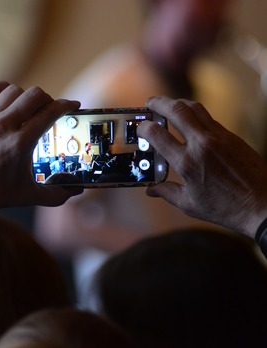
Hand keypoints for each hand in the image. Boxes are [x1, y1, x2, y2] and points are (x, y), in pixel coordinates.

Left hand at [0, 82, 82, 214]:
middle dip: (48, 99)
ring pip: (13, 90)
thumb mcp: (28, 196)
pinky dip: (0, 89)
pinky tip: (6, 97)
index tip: (72, 105)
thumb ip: (56, 195)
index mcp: (20, 143)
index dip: (66, 105)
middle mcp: (3, 126)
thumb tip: (76, 191)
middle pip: (34, 95)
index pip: (49, 113)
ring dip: (25, 96)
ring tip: (27, 108)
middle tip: (49, 109)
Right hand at [138, 96, 266, 236]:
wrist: (263, 204)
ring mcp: (218, 137)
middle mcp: (201, 144)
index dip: (144, 128)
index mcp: (186, 162)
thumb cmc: (225, 208)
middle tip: (149, 103)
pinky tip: (189, 120)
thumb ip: (167, 192)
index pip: (157, 134)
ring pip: (194, 108)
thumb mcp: (189, 204)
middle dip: (159, 103)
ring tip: (168, 105)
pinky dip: (194, 113)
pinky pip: (208, 118)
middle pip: (176, 110)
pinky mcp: (231, 136)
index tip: (140, 128)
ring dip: (177, 103)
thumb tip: (151, 190)